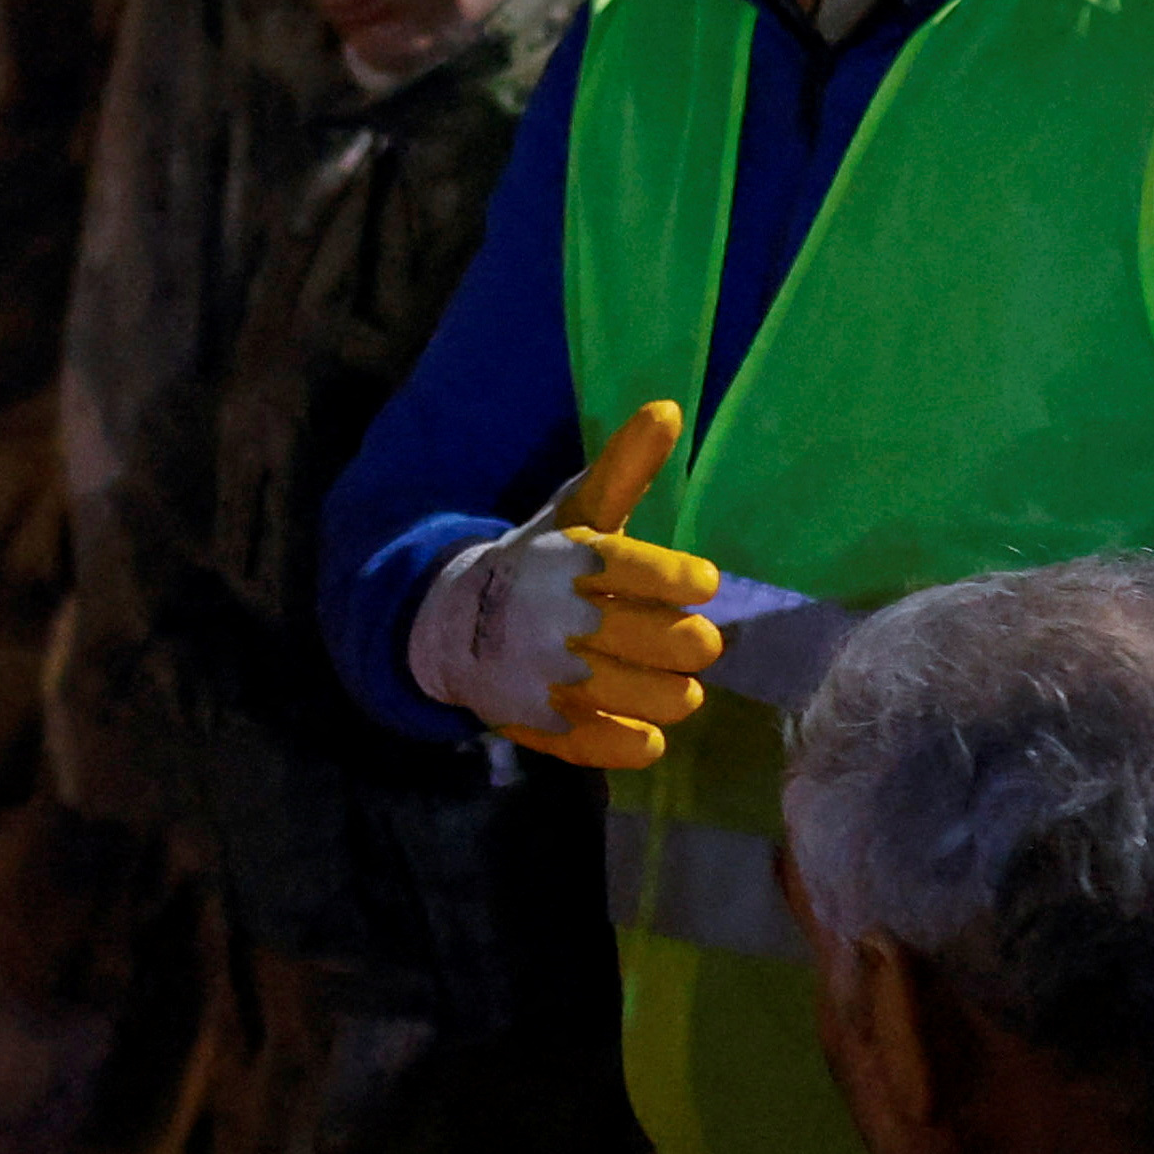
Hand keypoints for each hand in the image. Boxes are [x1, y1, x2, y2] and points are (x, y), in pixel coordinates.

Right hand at [405, 401, 720, 770]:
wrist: (450, 627)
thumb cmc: (534, 565)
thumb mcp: (573, 513)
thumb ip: (623, 469)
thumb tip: (668, 408)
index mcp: (567, 560)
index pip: (628, 568)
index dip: (674, 579)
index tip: (704, 584)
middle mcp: (555, 619)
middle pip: (642, 638)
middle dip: (687, 644)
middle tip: (697, 645)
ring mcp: (545, 676)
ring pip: (629, 694)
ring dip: (670, 696)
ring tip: (681, 690)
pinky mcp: (540, 724)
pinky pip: (595, 744)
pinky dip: (629, 745)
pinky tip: (649, 737)